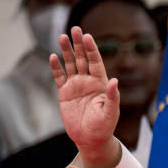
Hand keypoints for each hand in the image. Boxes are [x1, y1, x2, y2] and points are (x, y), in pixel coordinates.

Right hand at [50, 26, 121, 167]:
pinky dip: (56, 67)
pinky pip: (59, 77)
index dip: (91, 49)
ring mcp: (76, 86)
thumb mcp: (110, 112)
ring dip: (66, 51)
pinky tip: (53, 56)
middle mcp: (88, 82)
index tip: (87, 37)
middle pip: (82, 59)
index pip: (95, 62)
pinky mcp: (65, 93)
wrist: (90, 139)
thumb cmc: (104, 127)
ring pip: (70, 64)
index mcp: (101, 84)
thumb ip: (112, 97)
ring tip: (62, 36)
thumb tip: (114, 81)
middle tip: (75, 29)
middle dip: (78, 44)